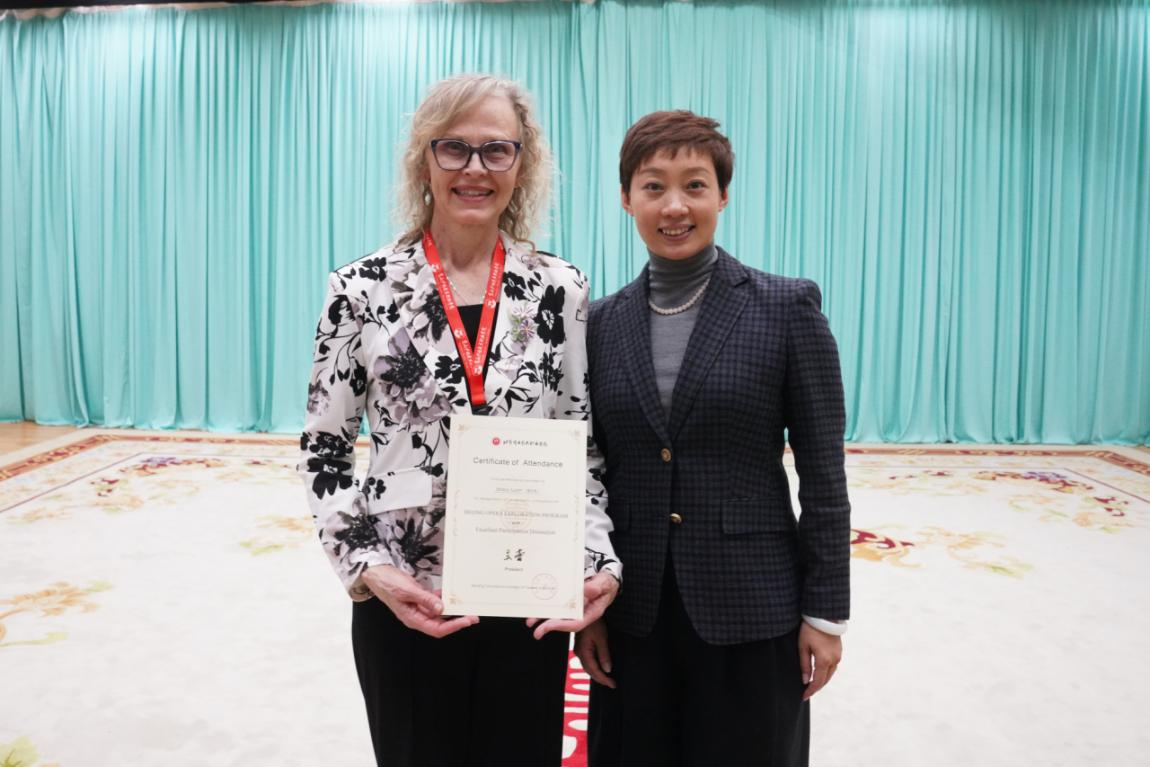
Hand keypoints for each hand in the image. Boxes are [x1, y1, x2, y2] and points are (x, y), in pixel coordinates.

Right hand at [362, 565, 478, 637]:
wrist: (376, 573)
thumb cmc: (387, 583)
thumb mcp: (407, 590)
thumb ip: (425, 599)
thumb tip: (441, 609)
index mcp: (412, 618)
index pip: (437, 629)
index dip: (454, 626)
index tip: (467, 621)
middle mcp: (417, 616)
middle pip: (441, 623)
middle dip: (457, 619)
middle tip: (474, 615)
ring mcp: (418, 607)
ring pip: (439, 612)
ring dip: (452, 609)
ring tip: (467, 605)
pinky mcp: (419, 598)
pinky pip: (434, 601)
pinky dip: (444, 598)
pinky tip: (453, 594)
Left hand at [525, 570, 619, 638]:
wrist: (606, 579)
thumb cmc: (606, 583)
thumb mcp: (605, 583)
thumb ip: (596, 587)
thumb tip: (586, 590)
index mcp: (591, 612)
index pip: (576, 623)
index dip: (562, 626)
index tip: (549, 625)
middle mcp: (581, 612)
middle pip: (564, 622)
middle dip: (548, 626)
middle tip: (536, 630)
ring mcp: (574, 608)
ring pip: (558, 616)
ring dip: (544, 619)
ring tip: (530, 621)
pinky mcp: (569, 602)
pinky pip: (557, 607)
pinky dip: (547, 608)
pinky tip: (537, 607)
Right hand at [574, 620, 615, 688]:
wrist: (585, 612)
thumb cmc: (593, 623)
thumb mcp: (602, 638)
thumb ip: (604, 655)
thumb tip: (607, 669)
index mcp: (584, 652)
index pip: (594, 670)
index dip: (604, 679)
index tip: (612, 684)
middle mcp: (579, 653)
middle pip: (590, 671)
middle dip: (601, 679)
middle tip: (611, 684)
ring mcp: (579, 650)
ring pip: (588, 667)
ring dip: (597, 674)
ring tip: (607, 679)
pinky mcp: (581, 647)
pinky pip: (587, 661)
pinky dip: (594, 667)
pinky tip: (599, 668)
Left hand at [798, 621, 842, 700]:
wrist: (824, 615)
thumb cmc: (810, 629)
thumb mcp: (803, 646)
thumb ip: (804, 665)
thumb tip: (805, 681)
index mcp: (824, 660)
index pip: (817, 682)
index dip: (810, 691)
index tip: (803, 697)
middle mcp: (834, 660)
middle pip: (825, 680)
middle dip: (816, 688)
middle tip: (806, 693)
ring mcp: (838, 656)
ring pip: (830, 674)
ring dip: (821, 681)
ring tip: (811, 685)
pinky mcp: (839, 651)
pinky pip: (833, 667)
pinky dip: (826, 673)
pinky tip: (819, 673)